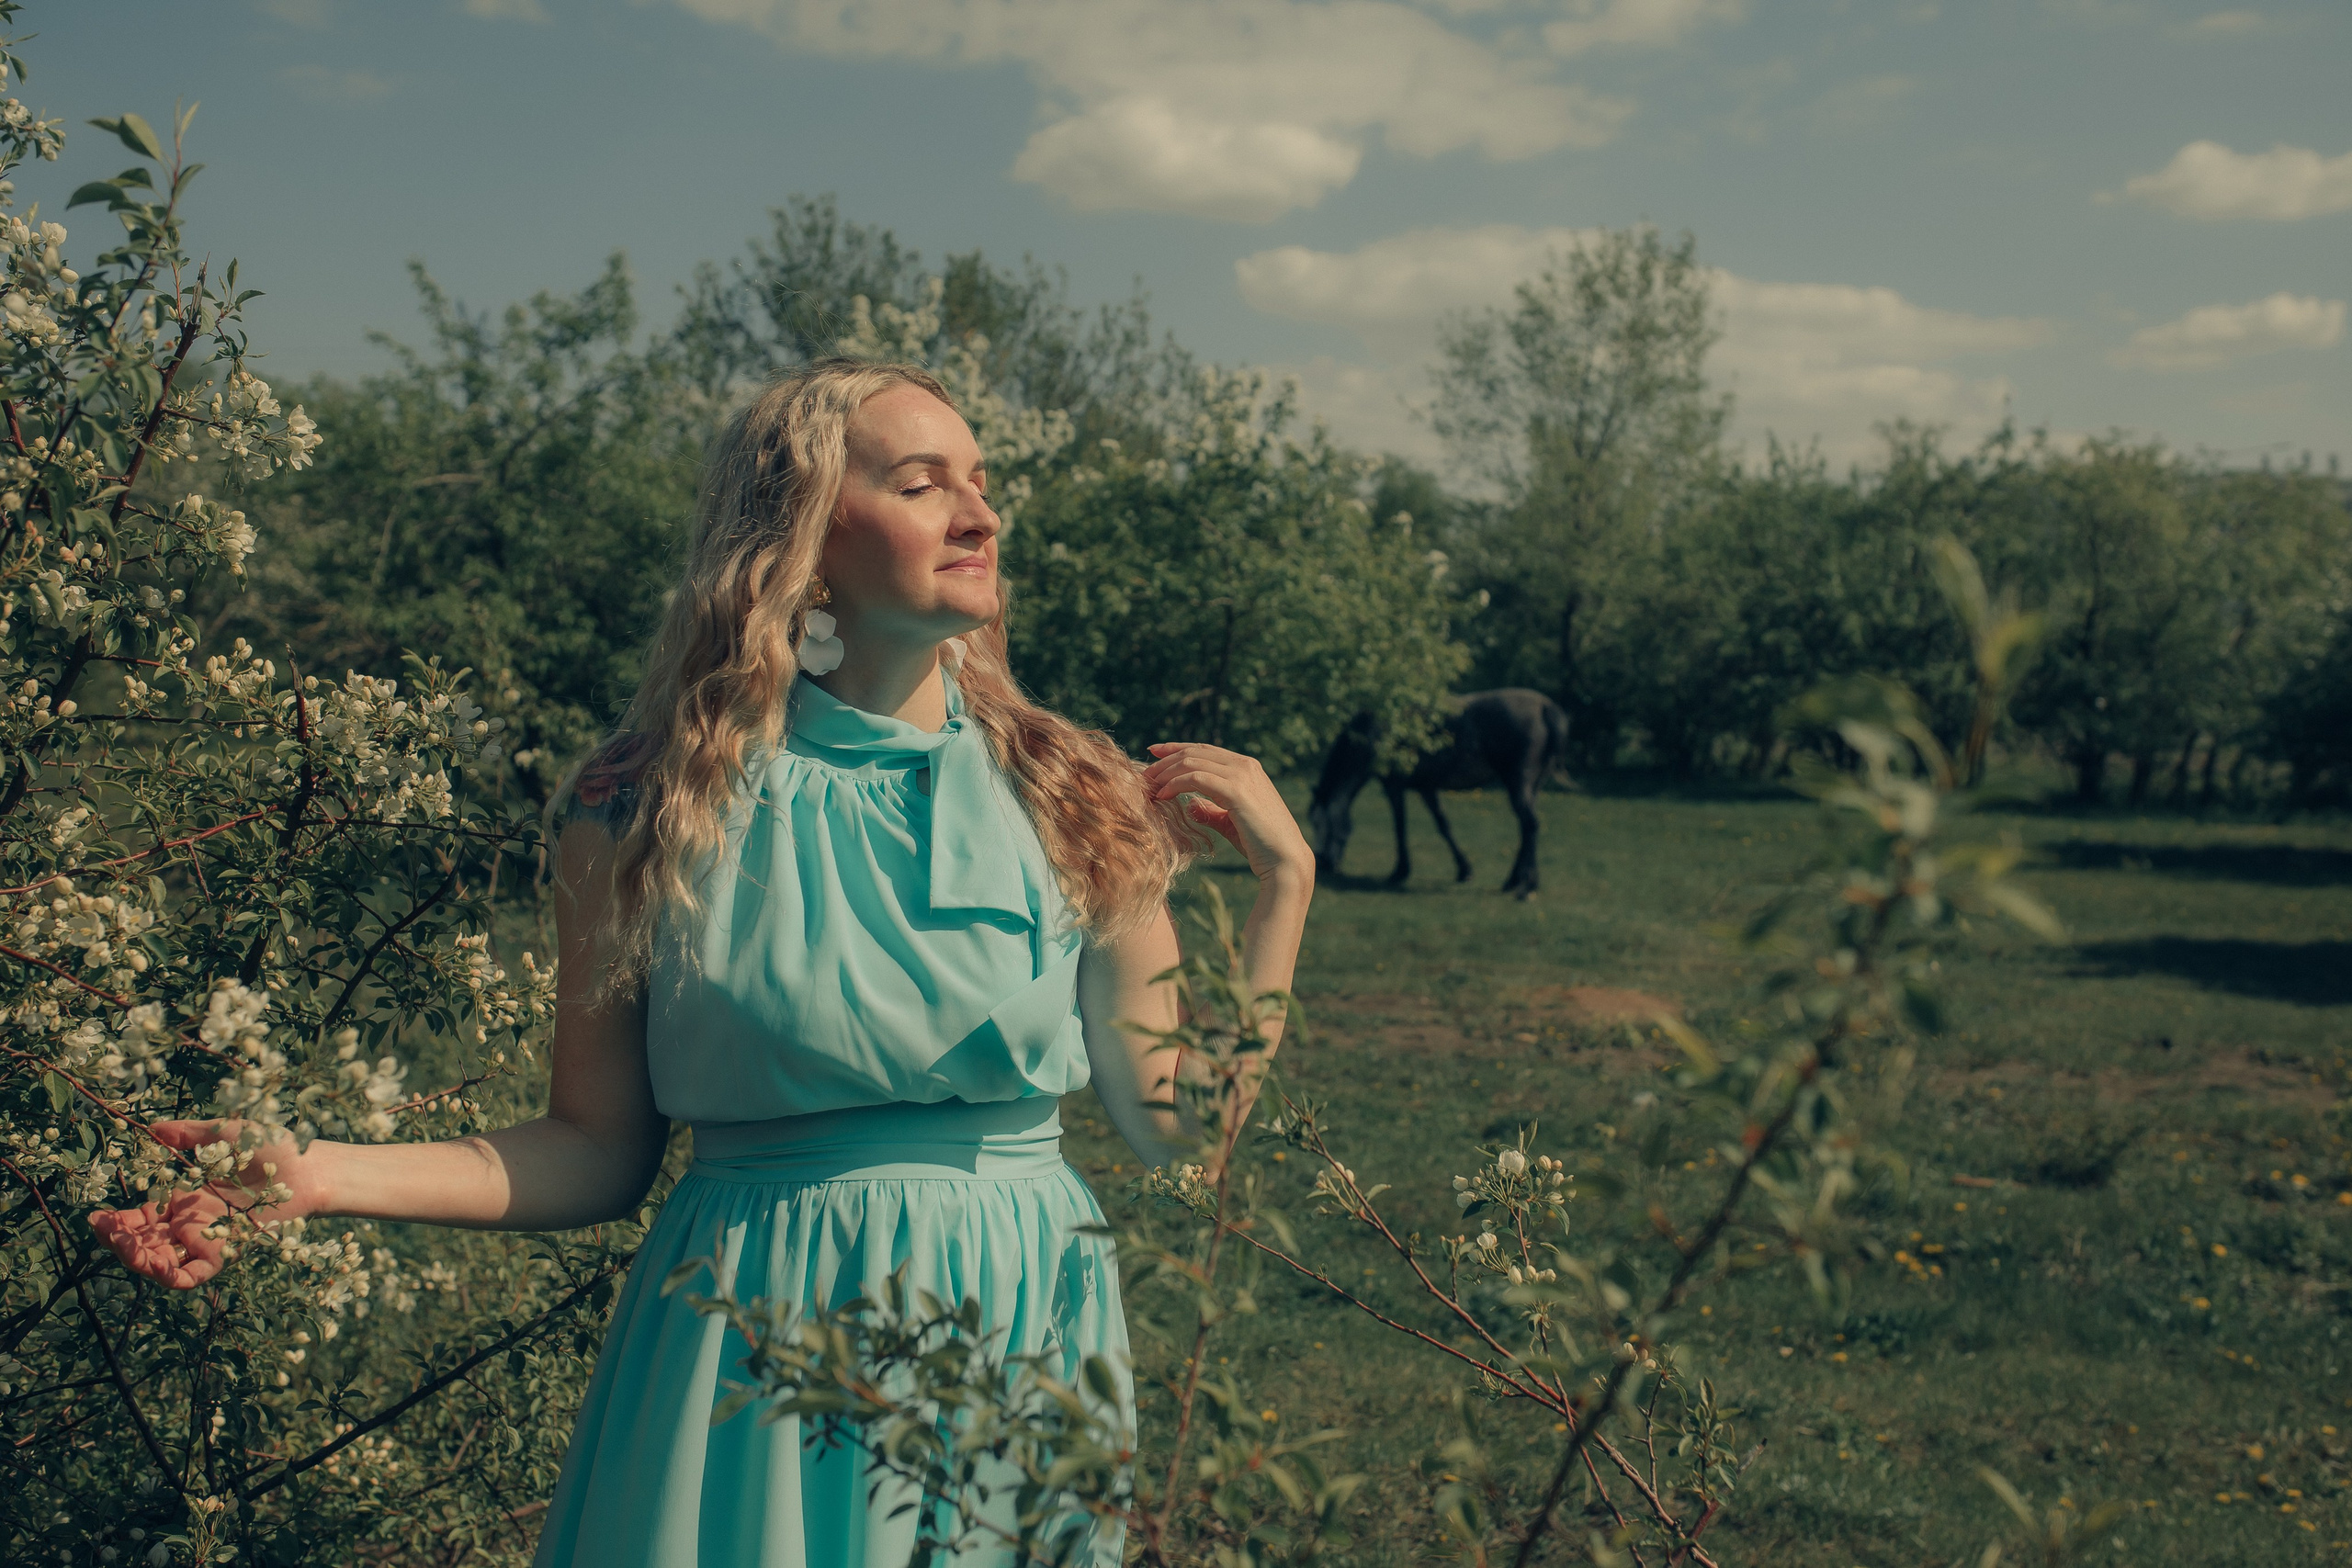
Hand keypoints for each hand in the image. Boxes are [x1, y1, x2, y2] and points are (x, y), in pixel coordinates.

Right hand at [88, 1120, 333, 1289]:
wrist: (308, 1165)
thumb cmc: (271, 1146)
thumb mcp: (221, 1134)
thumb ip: (188, 1134)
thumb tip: (152, 1127)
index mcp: (186, 1201)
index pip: (142, 1219)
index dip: (118, 1222)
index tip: (96, 1217)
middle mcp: (192, 1225)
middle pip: (145, 1244)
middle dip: (120, 1242)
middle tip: (104, 1230)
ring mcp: (208, 1241)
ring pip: (163, 1263)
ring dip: (140, 1260)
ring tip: (128, 1247)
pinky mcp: (227, 1252)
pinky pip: (195, 1275)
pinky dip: (173, 1276)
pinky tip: (158, 1265)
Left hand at [1141, 742, 1313, 884]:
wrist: (1284, 860)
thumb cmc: (1260, 844)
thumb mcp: (1230, 822)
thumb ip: (1212, 810)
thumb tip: (1191, 804)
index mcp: (1247, 768)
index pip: (1205, 750)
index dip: (1176, 748)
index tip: (1154, 752)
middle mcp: (1245, 765)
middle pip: (1195, 751)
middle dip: (1165, 760)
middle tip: (1144, 773)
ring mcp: (1242, 775)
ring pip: (1193, 762)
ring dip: (1166, 772)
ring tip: (1150, 787)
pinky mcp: (1236, 790)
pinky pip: (1197, 778)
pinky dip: (1176, 784)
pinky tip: (1164, 796)